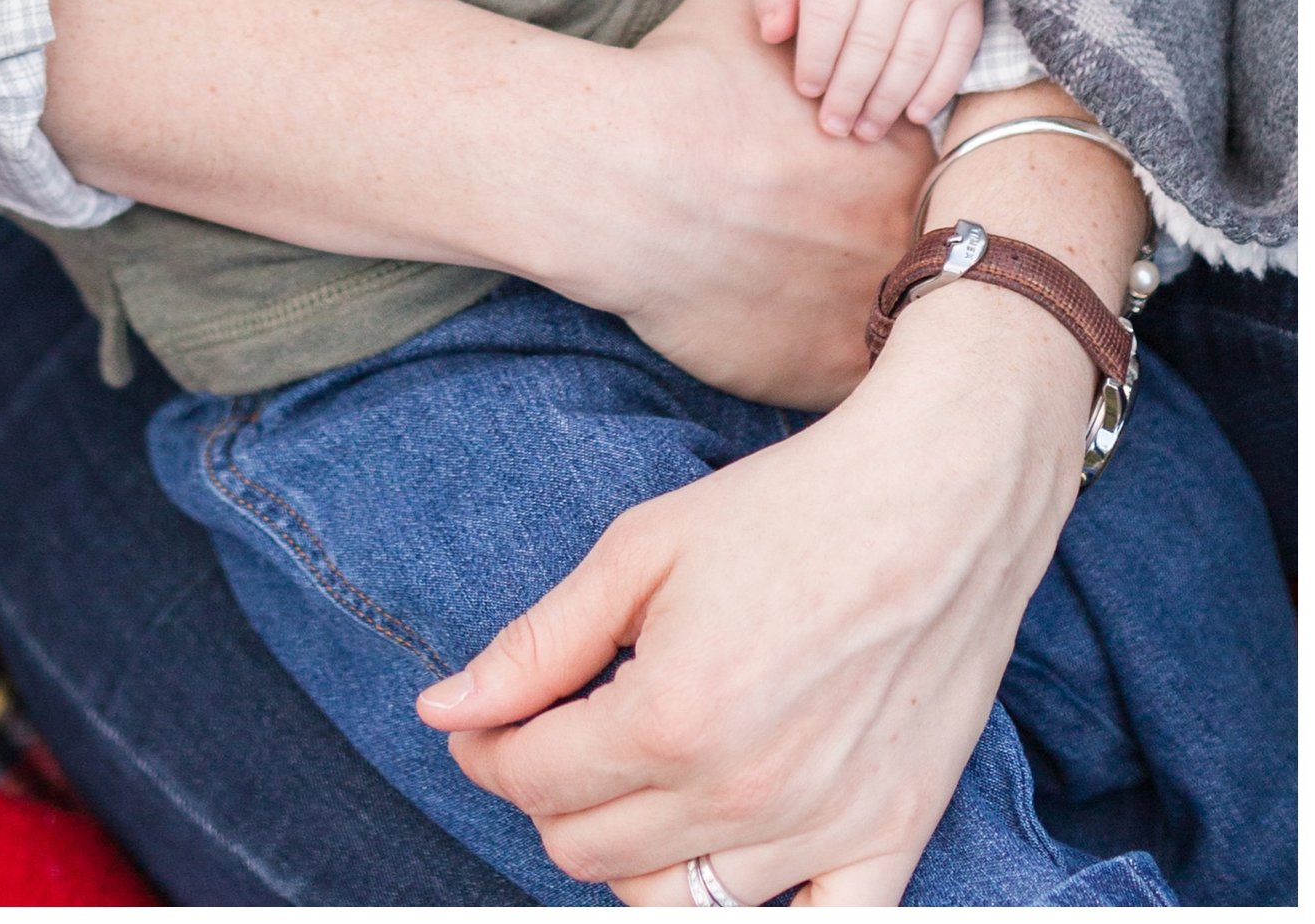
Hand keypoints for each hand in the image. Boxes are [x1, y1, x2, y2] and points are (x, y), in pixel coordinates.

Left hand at [411, 273, 1092, 904]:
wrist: (940, 499)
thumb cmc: (787, 509)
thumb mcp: (641, 551)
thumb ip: (538, 644)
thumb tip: (441, 708)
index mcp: (669, 718)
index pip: (531, 781)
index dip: (485, 747)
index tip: (482, 719)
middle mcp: (741, 796)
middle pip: (587, 853)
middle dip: (548, 795)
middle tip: (557, 733)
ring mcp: (820, 832)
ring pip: (674, 905)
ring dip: (631, 851)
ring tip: (635, 776)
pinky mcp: (890, 842)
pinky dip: (755, 912)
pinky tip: (727, 860)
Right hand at [616, 0, 928, 405]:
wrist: (619, 177)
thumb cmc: (677, 83)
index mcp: (907, 152)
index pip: (955, 175)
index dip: (921, 180)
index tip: (878, 182)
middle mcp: (909, 237)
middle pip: (950, 257)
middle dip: (918, 255)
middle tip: (856, 247)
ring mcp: (874, 314)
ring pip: (914, 335)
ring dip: (887, 322)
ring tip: (831, 304)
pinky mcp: (827, 377)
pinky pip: (863, 394)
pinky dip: (841, 377)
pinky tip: (799, 340)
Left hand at [754, 0, 984, 141]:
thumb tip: (770, 33)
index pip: (828, 13)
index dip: (816, 58)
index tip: (807, 91)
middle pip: (871, 42)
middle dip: (850, 92)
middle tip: (835, 126)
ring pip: (913, 54)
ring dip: (889, 101)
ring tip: (867, 130)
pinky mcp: (968, 2)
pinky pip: (956, 55)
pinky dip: (936, 91)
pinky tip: (914, 116)